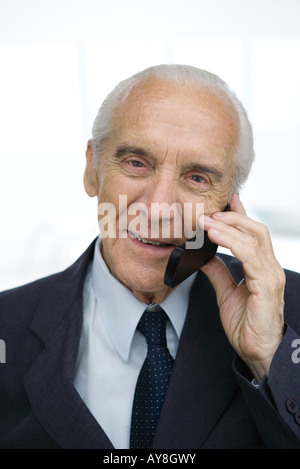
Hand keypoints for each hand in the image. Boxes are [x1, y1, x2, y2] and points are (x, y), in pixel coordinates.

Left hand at [199, 194, 284, 381]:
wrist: (259, 353)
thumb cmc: (248, 326)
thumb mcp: (227, 293)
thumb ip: (219, 273)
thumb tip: (205, 256)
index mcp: (262, 267)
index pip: (253, 233)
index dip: (241, 215)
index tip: (227, 200)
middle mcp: (270, 267)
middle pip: (256, 229)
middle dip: (232, 217)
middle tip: (208, 213)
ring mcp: (271, 275)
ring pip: (254, 238)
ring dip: (227, 227)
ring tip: (206, 221)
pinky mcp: (266, 286)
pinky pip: (250, 256)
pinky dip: (232, 242)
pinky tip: (214, 236)